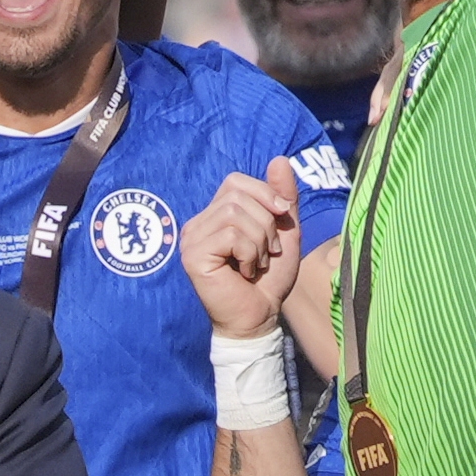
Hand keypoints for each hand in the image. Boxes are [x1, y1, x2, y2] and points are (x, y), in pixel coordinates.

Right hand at [181, 159, 301, 339]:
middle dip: (265, 225)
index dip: (264, 193)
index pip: (235, 181)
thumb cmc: (269, 279)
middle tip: (267, 253)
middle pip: (237, 197)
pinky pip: (229, 235)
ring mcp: (191, 240)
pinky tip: (245, 272)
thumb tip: (280, 158)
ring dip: (258, 241)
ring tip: (256, 264)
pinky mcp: (193, 256)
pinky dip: (249, 253)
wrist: (260, 317)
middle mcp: (197, 224)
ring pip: (233, 215)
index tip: (282, 217)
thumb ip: (282, 196)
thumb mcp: (284, 230)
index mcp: (214, 215)